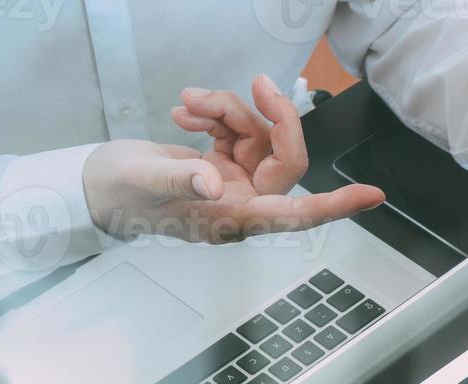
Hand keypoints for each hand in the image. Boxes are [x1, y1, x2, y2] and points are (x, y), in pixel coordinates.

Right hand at [82, 75, 383, 243]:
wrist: (95, 187)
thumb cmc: (118, 195)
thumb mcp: (146, 182)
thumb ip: (181, 179)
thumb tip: (213, 179)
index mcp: (235, 218)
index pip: (297, 212)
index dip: (336, 205)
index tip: (372, 196)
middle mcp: (244, 203)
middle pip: (284, 157)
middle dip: (273, 117)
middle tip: (255, 81)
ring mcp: (235, 183)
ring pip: (258, 136)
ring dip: (229, 109)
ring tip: (189, 101)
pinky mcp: (222, 164)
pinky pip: (237, 130)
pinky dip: (217, 112)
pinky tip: (187, 109)